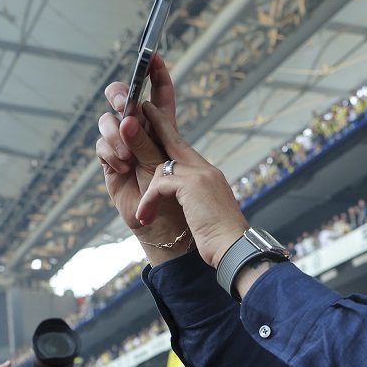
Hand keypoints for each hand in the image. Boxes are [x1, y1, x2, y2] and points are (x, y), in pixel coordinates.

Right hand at [96, 53, 189, 252]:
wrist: (171, 232)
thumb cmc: (182, 201)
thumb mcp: (170, 168)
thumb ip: (150, 142)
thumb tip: (131, 118)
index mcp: (165, 130)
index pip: (160, 95)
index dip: (157, 74)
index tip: (155, 56)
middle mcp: (142, 134)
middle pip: (125, 100)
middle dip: (122, 96)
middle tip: (127, 106)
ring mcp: (124, 149)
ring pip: (109, 122)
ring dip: (116, 133)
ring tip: (127, 154)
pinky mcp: (111, 166)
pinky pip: (102, 148)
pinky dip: (110, 153)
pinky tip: (122, 166)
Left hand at [135, 102, 249, 267]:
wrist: (234, 249)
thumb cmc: (220, 238)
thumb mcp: (203, 212)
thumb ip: (191, 196)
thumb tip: (174, 192)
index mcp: (209, 175)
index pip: (184, 148)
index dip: (167, 133)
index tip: (151, 119)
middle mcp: (206, 169)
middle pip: (173, 141)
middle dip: (153, 127)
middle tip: (132, 117)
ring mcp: (200, 174)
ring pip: (161, 169)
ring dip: (148, 195)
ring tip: (143, 214)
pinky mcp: (192, 184)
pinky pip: (159, 185)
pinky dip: (149, 202)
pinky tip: (146, 217)